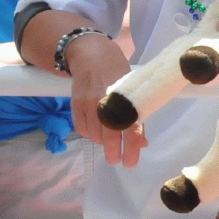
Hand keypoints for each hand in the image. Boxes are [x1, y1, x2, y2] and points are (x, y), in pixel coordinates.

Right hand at [66, 32, 141, 166]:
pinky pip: (81, 128)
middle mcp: (108, 102)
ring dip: (102, 141)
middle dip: (113, 152)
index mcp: (126, 98)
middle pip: (110, 135)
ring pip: (95, 134)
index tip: (130, 162)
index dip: (132, 147)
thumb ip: (136, 117)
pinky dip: (88, 133)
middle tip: (116, 161)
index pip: (131, 127)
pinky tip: (94, 130)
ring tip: (107, 140)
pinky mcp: (76, 104)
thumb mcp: (132, 91)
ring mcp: (90, 103)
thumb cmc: (117, 73)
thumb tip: (143, 142)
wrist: (92, 56)